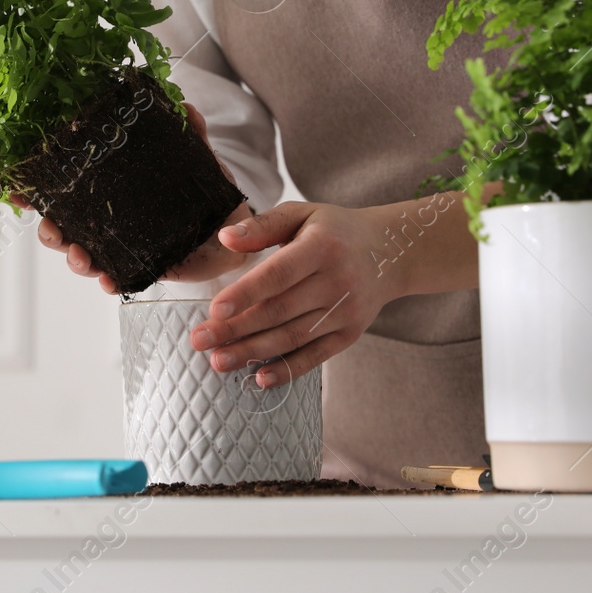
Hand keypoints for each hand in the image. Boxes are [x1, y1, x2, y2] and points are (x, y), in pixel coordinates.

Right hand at [10, 103, 252, 293]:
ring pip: (80, 256)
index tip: (15, 190)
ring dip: (74, 260)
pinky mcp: (138, 269)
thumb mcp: (196, 160)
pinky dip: (108, 282)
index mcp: (108, 190)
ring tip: (84, 259)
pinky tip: (110, 282)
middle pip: (60, 227)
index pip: (62, 188)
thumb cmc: (205, 193)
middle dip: (49, 231)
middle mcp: (105, 220)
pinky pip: (114, 280)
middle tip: (54, 230)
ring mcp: (119, 247)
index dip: (33, 189)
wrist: (234, 233)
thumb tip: (183, 104)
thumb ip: (190, 135)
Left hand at [188, 201, 405, 388]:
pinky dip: (287, 370)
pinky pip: (315, 356)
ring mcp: (346, 312)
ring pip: (293, 337)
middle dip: (236, 329)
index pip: (279, 274)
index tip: (214, 309)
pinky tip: (258, 378)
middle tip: (199, 340)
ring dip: (253, 352)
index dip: (246, 294)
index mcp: (322, 247)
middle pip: (280, 311)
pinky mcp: (350, 334)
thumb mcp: (302, 214)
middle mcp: (337, 282)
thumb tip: (225, 238)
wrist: (391, 253)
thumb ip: (262, 226)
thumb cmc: (334, 230)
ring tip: (218, 360)